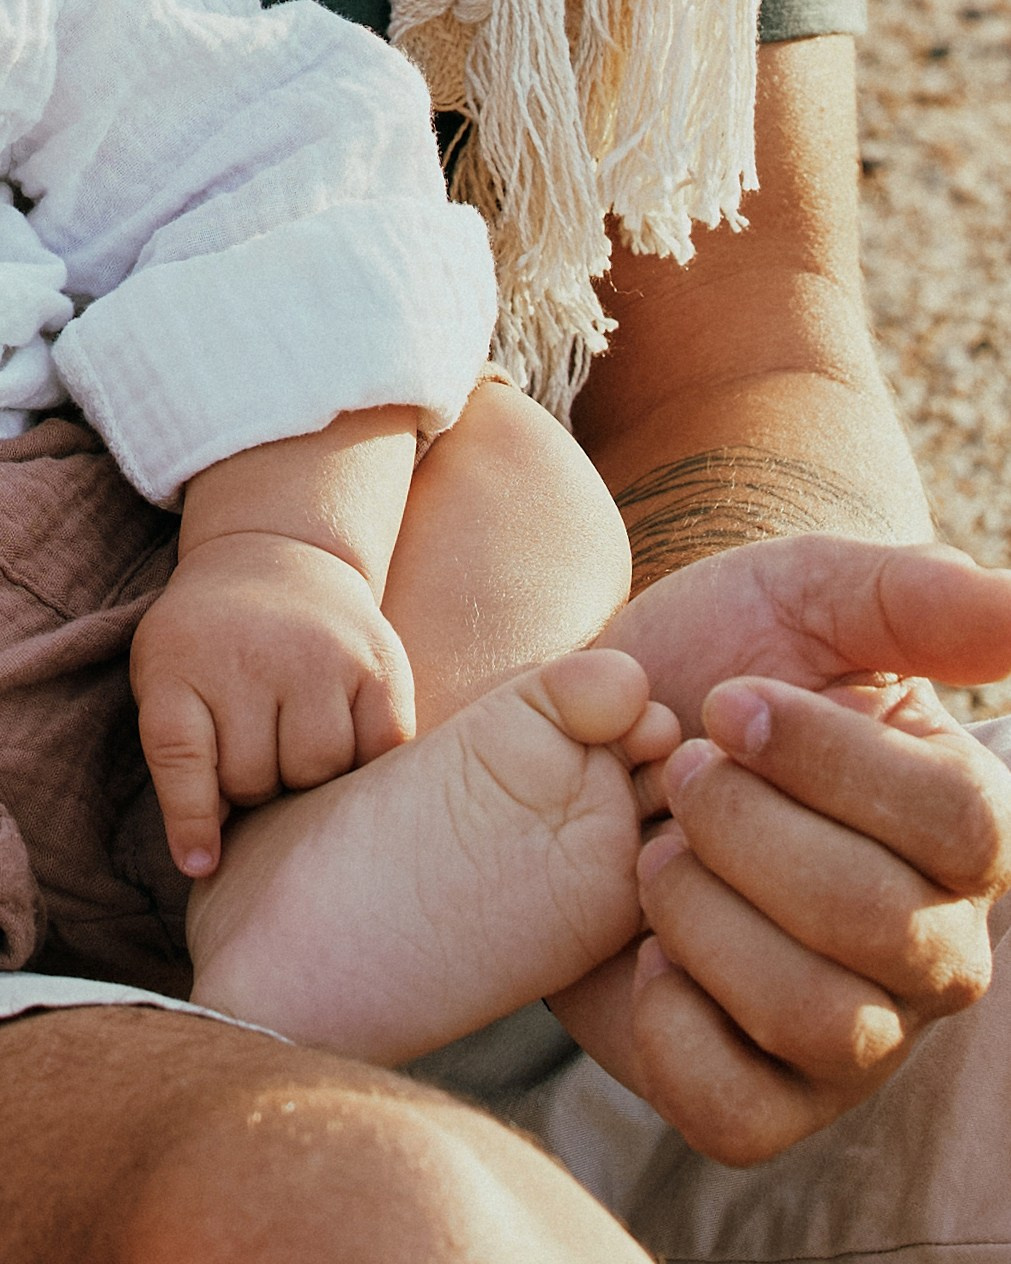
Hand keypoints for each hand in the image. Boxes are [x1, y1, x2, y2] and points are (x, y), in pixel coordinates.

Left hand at [131, 531, 414, 878]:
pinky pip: (381, 751)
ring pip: (322, 772)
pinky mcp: (381, 664)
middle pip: (258, 779)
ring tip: (300, 743)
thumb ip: (184, 757)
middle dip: (257, 785)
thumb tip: (214, 858)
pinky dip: (366, 763)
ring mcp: (324, 656)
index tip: (204, 866)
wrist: (281, 554)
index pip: (183, 759)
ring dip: (311, 777)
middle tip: (260, 750)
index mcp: (183, 664)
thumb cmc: (214, 641)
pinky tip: (349, 742)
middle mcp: (255, 655)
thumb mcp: (170, 678)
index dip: (192, 822)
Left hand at [561, 536, 1010, 1161]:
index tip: (726, 703)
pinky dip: (674, 1026)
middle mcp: (929, 945)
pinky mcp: (758, 1094)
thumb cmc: (705, 669)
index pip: (963, 824)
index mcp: (959, 828)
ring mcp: (851, 1033)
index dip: (831, 762)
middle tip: (679, 774)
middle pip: (884, 924)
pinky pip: (737, 1113)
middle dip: (746, 829)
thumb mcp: (804, 598)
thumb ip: (919, 599)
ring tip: (654, 855)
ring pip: (818, 1019)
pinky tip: (644, 948)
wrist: (582, 746)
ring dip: (705, 916)